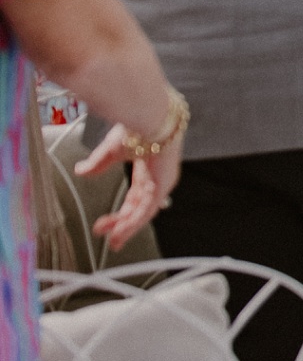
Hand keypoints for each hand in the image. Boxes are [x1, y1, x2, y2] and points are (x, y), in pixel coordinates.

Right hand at [75, 127, 180, 250]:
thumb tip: (81, 170)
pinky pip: (148, 209)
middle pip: (140, 208)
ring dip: (128, 228)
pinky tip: (121, 233)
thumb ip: (98, 163)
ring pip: (145, 212)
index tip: (105, 226)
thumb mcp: (111, 150)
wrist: (148, 117)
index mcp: (148, 169)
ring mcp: (162, 181)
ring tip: (114, 242)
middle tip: (110, 240)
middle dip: (123, 225)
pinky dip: (134, 222)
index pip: (135, 198)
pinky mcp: (163, 183)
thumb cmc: (135, 126)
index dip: (122, 214)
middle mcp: (157, 177)